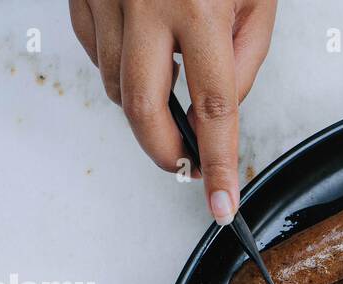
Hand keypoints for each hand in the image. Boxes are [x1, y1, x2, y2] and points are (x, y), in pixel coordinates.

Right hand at [69, 0, 277, 223]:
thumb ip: (246, 57)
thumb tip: (222, 108)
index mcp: (200, 5)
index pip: (214, 107)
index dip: (218, 164)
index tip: (221, 204)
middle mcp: (145, 2)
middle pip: (142, 110)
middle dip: (164, 151)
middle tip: (186, 163)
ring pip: (114, 86)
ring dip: (144, 105)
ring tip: (171, 84)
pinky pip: (96, 53)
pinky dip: (120, 68)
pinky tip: (143, 52)